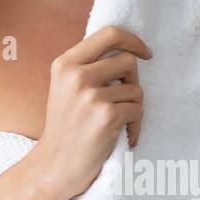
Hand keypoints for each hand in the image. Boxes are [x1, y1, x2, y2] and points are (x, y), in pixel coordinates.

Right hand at [32, 26, 151, 199]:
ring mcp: (91, 96)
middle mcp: (76, 76)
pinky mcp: (106, 116)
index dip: (133, 40)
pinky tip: (122, 137)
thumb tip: (127, 51)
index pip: (109, 34)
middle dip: (133, 81)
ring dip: (133, 108)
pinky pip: (138, 111)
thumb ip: (88, 67)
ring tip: (118, 124)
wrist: (54, 165)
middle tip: (124, 100)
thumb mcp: (65, 88)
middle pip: (127, 61)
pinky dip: (135, 126)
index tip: (144, 53)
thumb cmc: (65, 127)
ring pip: (136, 89)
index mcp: (65, 64)